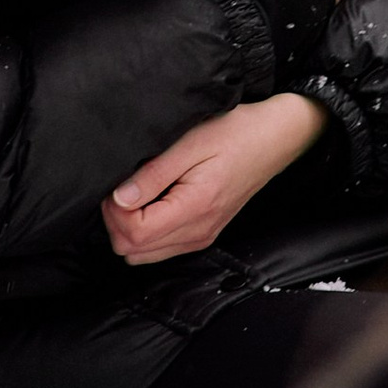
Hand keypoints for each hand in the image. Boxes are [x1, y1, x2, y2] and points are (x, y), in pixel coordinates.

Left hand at [104, 93, 324, 265]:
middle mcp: (198, 232)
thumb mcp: (190, 143)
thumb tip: (118, 199)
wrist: (274, 138)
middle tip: (121, 189)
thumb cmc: (237, 133)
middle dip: (116, 222)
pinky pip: (161, 248)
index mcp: (195, 209)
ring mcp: (202, 236)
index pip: (134, 235)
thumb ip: (152, 175)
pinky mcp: (203, 233)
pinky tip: (151, 201)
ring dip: (129, 228)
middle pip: (133, 252)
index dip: (113, 212)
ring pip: (144, 255)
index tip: (115, 186)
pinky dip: (146, 231)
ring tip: (136, 193)